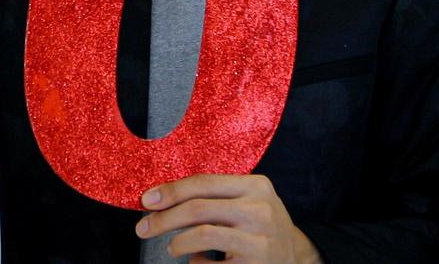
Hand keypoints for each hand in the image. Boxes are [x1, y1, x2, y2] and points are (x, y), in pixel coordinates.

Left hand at [137, 174, 316, 261]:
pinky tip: (198, 261)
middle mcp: (260, 210)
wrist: (296, 257)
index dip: (170, 191)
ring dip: (177, 243)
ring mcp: (259, 241)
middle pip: (197, 208)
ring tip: (173, 247)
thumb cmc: (262, 227)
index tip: (146, 200)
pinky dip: (195, 263)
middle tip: (142, 228)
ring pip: (201, 236)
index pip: (203, 183)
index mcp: (256, 187)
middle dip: (162, 219)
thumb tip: (162, 198)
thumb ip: (216, 196)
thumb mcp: (250, 202)